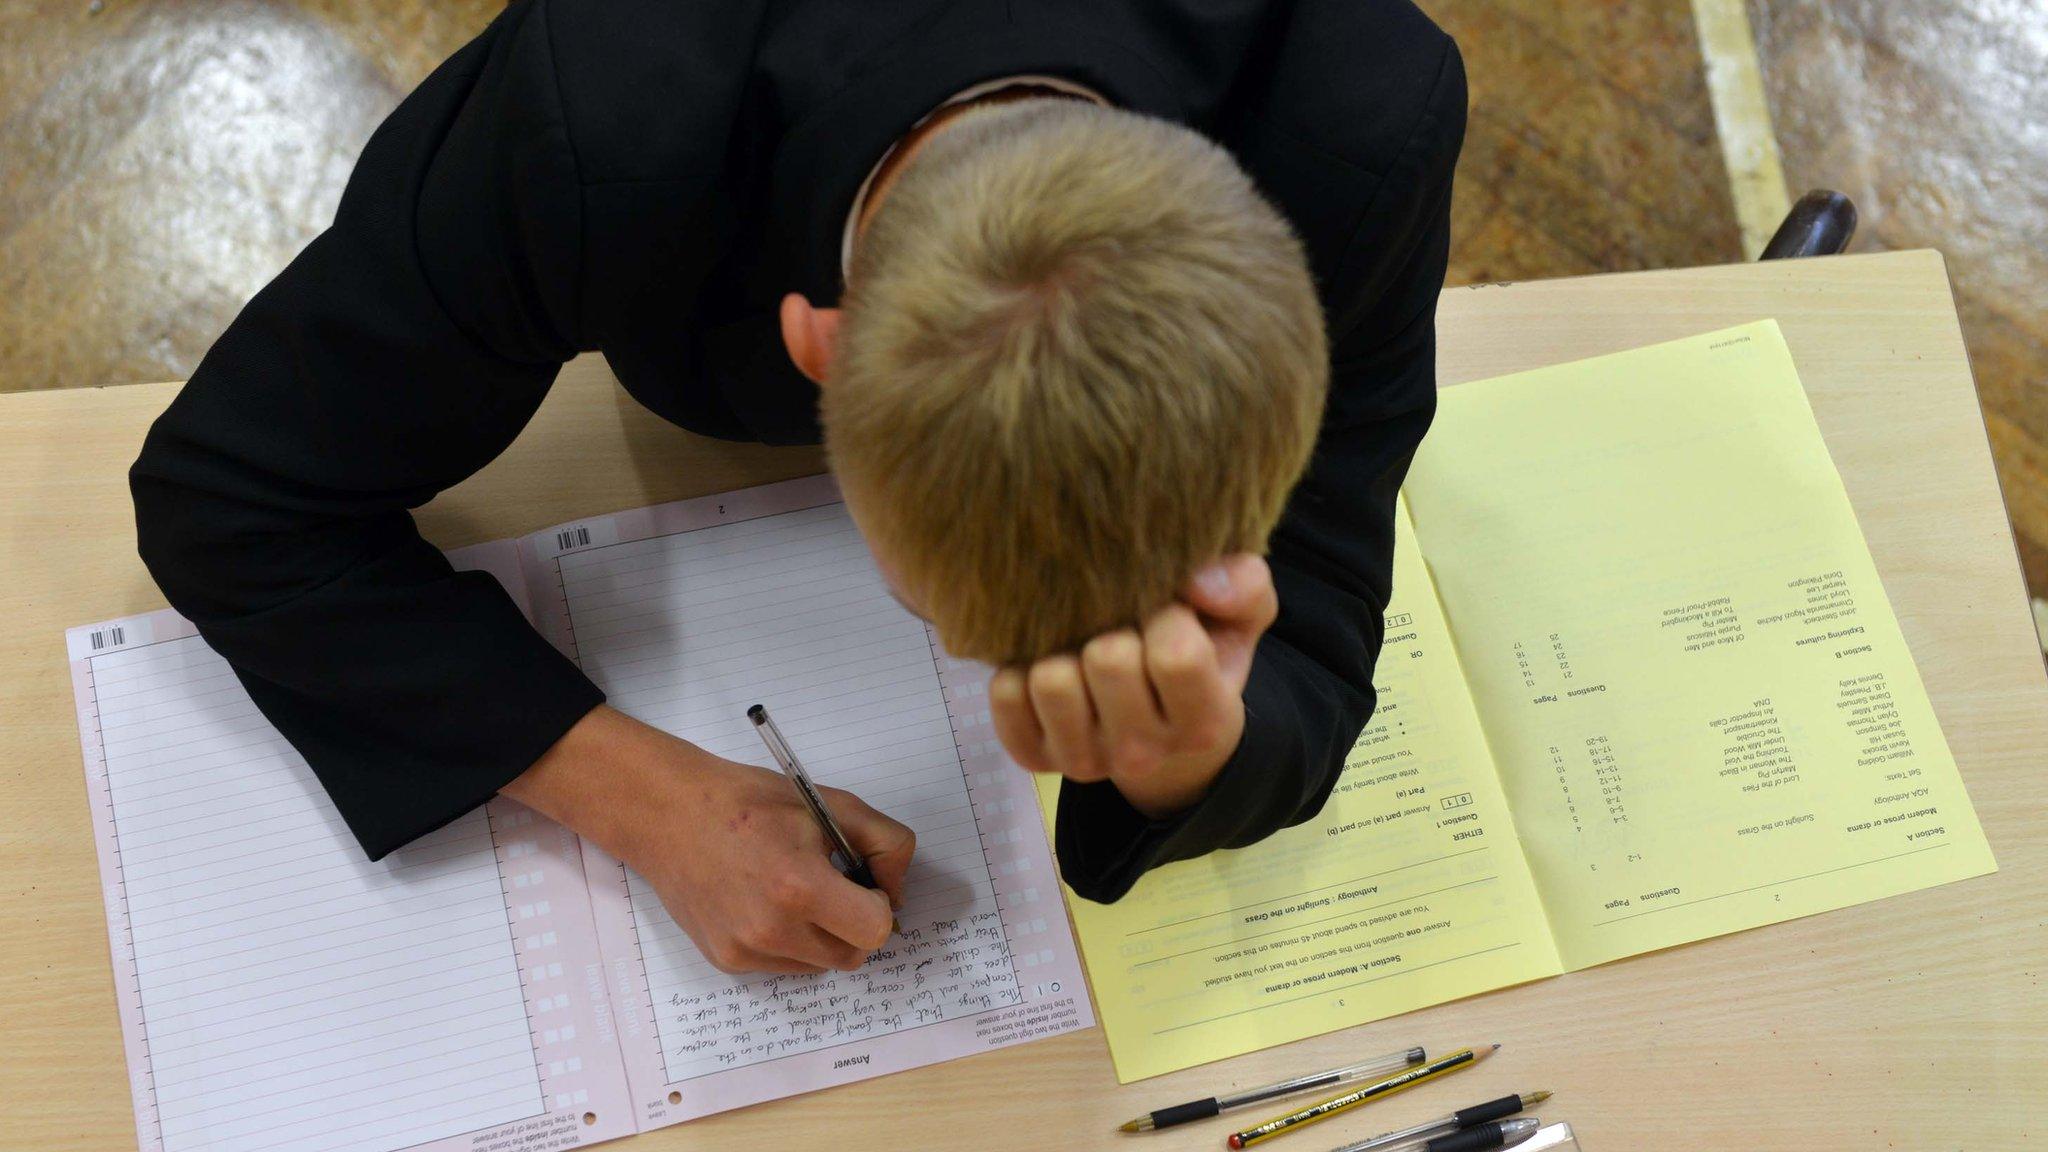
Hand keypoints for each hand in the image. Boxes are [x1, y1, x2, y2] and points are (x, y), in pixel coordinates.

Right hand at [505, 706, 914, 974]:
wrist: (670, 814)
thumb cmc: (750, 803)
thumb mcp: (830, 804)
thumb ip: (884, 843)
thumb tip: (895, 891)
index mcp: (800, 887)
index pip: (876, 929)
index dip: (879, 903)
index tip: (863, 882)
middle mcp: (771, 930)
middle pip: (853, 955)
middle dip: (856, 924)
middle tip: (836, 888)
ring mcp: (745, 952)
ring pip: (821, 965)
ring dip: (824, 936)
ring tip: (795, 891)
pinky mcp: (727, 961)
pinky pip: (785, 965)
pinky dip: (791, 942)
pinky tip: (767, 903)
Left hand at [989, 554, 1277, 817]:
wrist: (1157, 714)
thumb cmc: (1199, 648)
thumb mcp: (1238, 616)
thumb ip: (1244, 586)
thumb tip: (1196, 582)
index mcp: (1204, 723)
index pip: (1175, 656)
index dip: (1168, 614)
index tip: (1167, 611)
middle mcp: (1143, 755)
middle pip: (1108, 660)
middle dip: (1114, 624)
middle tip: (1122, 625)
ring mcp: (1084, 761)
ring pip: (1051, 681)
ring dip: (1063, 647)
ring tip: (1083, 643)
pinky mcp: (1034, 757)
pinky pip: (1006, 696)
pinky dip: (1019, 668)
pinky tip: (1049, 662)